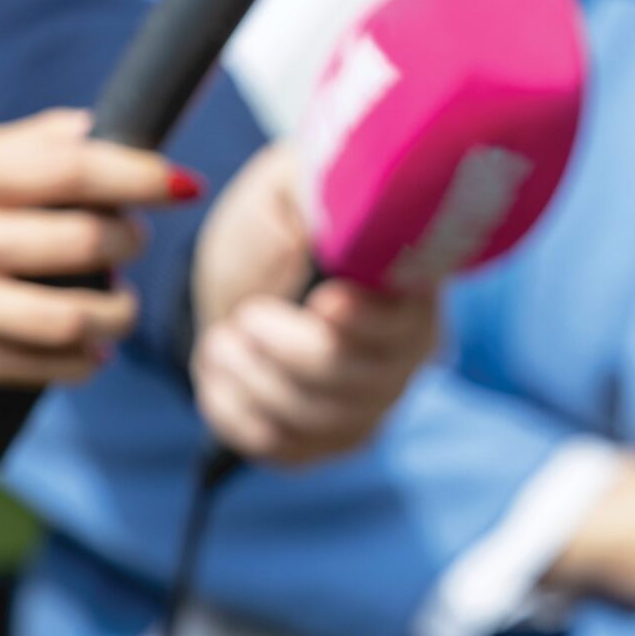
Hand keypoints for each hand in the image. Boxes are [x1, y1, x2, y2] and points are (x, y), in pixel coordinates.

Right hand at [0, 110, 192, 399]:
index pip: (69, 169)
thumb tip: (101, 125)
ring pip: (68, 316)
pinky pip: (36, 367)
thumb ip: (25, 146)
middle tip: (129, 245)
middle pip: (82, 242)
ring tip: (120, 308)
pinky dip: (79, 363)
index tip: (183, 185)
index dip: (139, 176)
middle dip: (127, 246)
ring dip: (115, 315)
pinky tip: (90, 352)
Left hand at [190, 144, 441, 463]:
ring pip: (314, 417)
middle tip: (245, 316)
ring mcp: (374, 400)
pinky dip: (236, 412)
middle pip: (353, 377)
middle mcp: (409, 350)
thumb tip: (346, 212)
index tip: (321, 302)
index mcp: (412, 286)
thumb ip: (323, 196)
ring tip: (223, 339)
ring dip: (251, 379)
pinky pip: (283, 447)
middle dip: (282, 349)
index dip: (365, 320)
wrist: (245, 274)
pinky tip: (222, 373)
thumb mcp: (291, 188)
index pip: (406, 320)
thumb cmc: (277, 222)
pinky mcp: (332, 438)